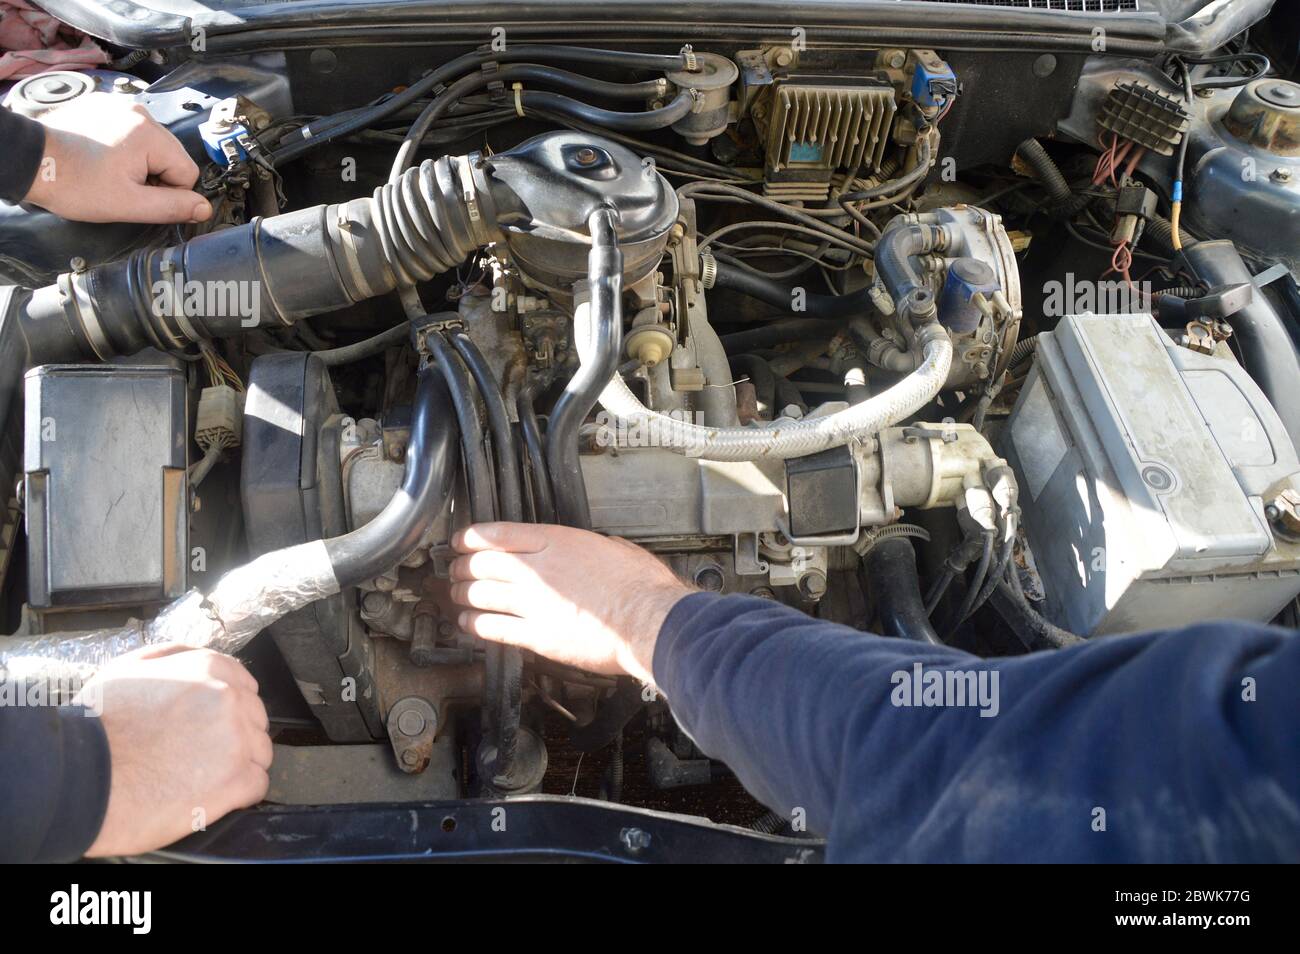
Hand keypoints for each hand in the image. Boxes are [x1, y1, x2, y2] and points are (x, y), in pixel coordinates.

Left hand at [23, 96, 212, 224]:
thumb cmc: (74, 183)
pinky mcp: (106, 106)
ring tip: (110, 172)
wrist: (31, 161)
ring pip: (154, 146)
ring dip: (140, 163)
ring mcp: (121, 106)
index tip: (140, 196)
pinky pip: (133, 133)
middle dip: (154, 176)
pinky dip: (124, 149)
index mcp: (150, 134)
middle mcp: (140, 112)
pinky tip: (103, 158)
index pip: (187, 172)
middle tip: (123, 186)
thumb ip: (172, 207)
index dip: (169, 192)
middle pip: (172, 156)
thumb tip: (203, 208)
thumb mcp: (128, 204)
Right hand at [76, 644, 270, 856]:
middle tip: (199, 753)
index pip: (243, 685)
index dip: (228, 708)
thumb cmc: (97, 726)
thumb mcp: (128, 668)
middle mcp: (230, 699)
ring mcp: (237, 740)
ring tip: (200, 776)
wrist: (81, 777)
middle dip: (234, 735)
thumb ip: (173, 656)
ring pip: (260, 751)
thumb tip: (198, 657)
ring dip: (239, 764)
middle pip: (254, 718)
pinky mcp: (237, 780)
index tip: (211, 725)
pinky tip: (210, 794)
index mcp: (207, 670)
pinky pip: (258, 784)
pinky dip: (240, 792)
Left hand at [449, 523, 691, 684]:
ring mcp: (533, 603)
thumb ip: (591, 546)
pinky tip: (468, 622)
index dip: (471, 537)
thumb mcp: (615, 547)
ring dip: (463, 595)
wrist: (648, 621)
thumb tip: (592, 548)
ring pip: (480, 595)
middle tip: (455, 570)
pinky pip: (493, 628)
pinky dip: (475, 624)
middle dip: (462, 567)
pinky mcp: (536, 636)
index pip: (497, 534)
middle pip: (481, 564)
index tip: (461, 541)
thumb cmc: (641, 586)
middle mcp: (537, 570)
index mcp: (556, 541)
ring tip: (456, 596)